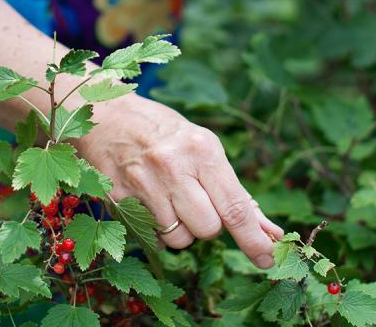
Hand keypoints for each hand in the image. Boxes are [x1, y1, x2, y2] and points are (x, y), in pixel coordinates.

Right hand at [73, 94, 284, 267]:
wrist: (107, 116)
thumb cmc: (164, 133)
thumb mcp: (203, 147)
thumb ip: (233, 190)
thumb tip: (268, 232)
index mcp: (202, 149)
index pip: (235, 207)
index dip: (253, 239)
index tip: (268, 259)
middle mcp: (172, 167)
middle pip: (208, 229)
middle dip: (208, 225)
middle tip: (196, 202)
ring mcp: (142, 184)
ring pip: (179, 239)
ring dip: (181, 229)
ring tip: (168, 198)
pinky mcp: (118, 199)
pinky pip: (152, 236)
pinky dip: (156, 227)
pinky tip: (148, 200)